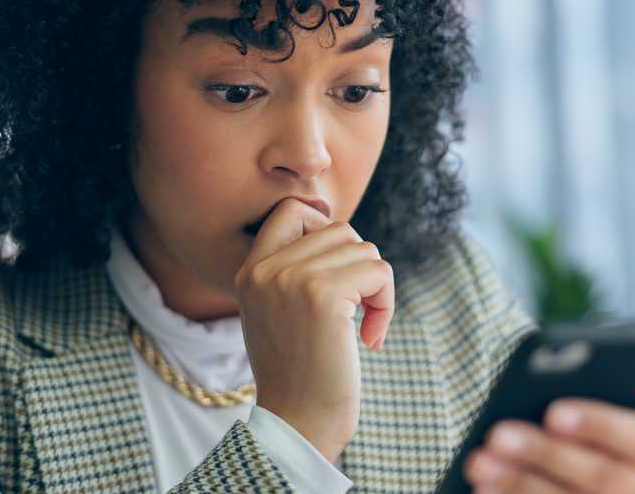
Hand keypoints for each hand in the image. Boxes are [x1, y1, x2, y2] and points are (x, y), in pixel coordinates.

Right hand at [233, 197, 395, 462]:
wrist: (297, 423)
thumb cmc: (297, 376)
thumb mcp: (276, 314)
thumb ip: (291, 271)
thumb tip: (336, 230)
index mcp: (248, 272)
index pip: (291, 210)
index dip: (324, 228)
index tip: (337, 271)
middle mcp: (264, 270)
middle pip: (338, 229)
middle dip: (358, 266)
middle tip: (356, 308)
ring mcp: (291, 279)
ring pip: (363, 249)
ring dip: (375, 288)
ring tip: (363, 326)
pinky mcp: (324, 295)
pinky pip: (378, 272)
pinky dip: (386, 304)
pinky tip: (370, 339)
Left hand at [464, 389, 634, 492]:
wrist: (593, 484)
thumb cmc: (592, 433)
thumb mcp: (603, 414)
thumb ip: (604, 391)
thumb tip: (618, 378)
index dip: (600, 424)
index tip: (553, 413)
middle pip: (602, 476)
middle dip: (545, 453)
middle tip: (498, 435)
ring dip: (519, 483)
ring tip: (479, 461)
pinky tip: (483, 489)